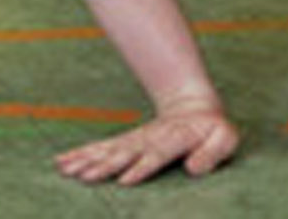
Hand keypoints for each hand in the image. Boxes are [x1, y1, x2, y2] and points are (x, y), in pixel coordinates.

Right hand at [51, 104, 240, 186]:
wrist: (194, 107)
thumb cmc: (213, 129)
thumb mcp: (226, 138)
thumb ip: (213, 153)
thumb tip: (192, 169)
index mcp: (175, 139)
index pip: (157, 155)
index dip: (142, 167)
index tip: (124, 181)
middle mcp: (149, 139)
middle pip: (125, 153)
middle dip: (104, 165)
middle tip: (84, 177)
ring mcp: (135, 140)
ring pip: (108, 149)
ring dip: (86, 160)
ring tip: (66, 170)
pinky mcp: (126, 143)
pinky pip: (100, 148)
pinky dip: (81, 154)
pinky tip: (62, 162)